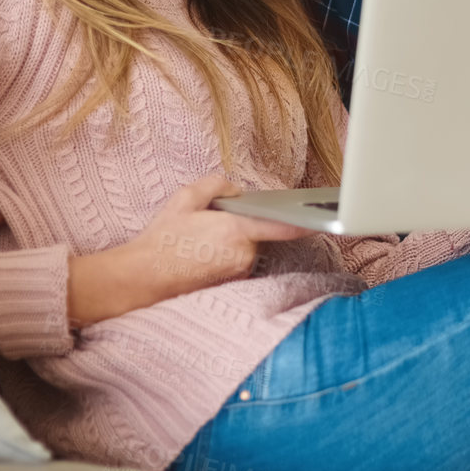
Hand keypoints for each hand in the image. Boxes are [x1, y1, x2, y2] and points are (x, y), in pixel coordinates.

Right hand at [68, 176, 317, 327]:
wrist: (142, 278)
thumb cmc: (162, 238)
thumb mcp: (185, 198)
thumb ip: (216, 186)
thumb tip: (236, 190)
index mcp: (238, 231)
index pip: (284, 225)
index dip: (307, 221)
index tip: (328, 218)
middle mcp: (245, 254)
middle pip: (258, 233)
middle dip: (241, 226)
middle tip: (208, 226)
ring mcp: (239, 272)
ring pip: (247, 249)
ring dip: (232, 242)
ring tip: (198, 244)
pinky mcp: (231, 284)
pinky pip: (237, 263)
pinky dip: (225, 257)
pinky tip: (199, 257)